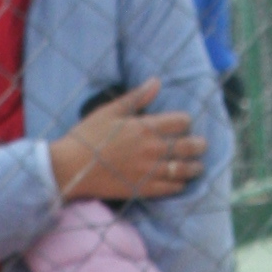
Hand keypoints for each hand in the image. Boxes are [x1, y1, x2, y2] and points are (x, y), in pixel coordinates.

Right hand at [49, 81, 205, 202]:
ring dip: (193, 168)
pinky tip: (181, 184)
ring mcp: (147, 171)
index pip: (180, 122)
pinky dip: (178, 186)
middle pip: (186, 146)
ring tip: (198, 167)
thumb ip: (137, 98)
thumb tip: (156, 81)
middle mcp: (151, 149)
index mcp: (145, 126)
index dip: (186, 122)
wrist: (70, 168)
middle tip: (202, 146)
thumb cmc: (87, 137)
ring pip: (181, 170)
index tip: (185, 125)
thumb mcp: (111, 110)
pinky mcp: (140, 189)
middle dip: (198, 145)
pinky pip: (168, 189)